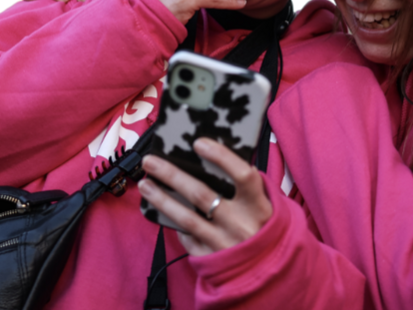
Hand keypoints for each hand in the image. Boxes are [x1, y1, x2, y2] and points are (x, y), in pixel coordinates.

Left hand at [138, 138, 272, 255]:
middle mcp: (240, 224)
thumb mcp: (264, 205)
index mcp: (258, 206)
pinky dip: (174, 223)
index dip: (221, 157)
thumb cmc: (262, 227)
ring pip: (186, 218)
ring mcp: (224, 243)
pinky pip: (187, 237)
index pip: (242, 175)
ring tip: (145, 184)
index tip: (198, 143)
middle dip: (172, 175)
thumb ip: (247, 186)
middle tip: (150, 161)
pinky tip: (162, 211)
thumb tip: (215, 158)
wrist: (266, 271)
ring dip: (162, 199)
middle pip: (201, 194)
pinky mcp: (210, 258)